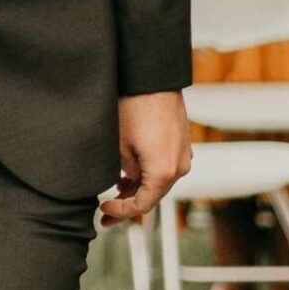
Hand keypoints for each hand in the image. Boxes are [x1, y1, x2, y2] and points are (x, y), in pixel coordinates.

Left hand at [104, 90, 192, 225]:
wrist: (151, 78)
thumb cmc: (134, 107)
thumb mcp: (120, 147)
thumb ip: (126, 173)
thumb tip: (128, 180)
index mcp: (164, 171)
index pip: (143, 205)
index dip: (121, 211)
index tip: (105, 210)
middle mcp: (179, 165)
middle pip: (153, 195)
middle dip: (130, 203)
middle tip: (108, 210)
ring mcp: (183, 153)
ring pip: (160, 181)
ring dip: (139, 188)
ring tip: (117, 190)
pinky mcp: (181, 142)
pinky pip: (166, 166)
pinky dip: (150, 174)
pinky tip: (131, 172)